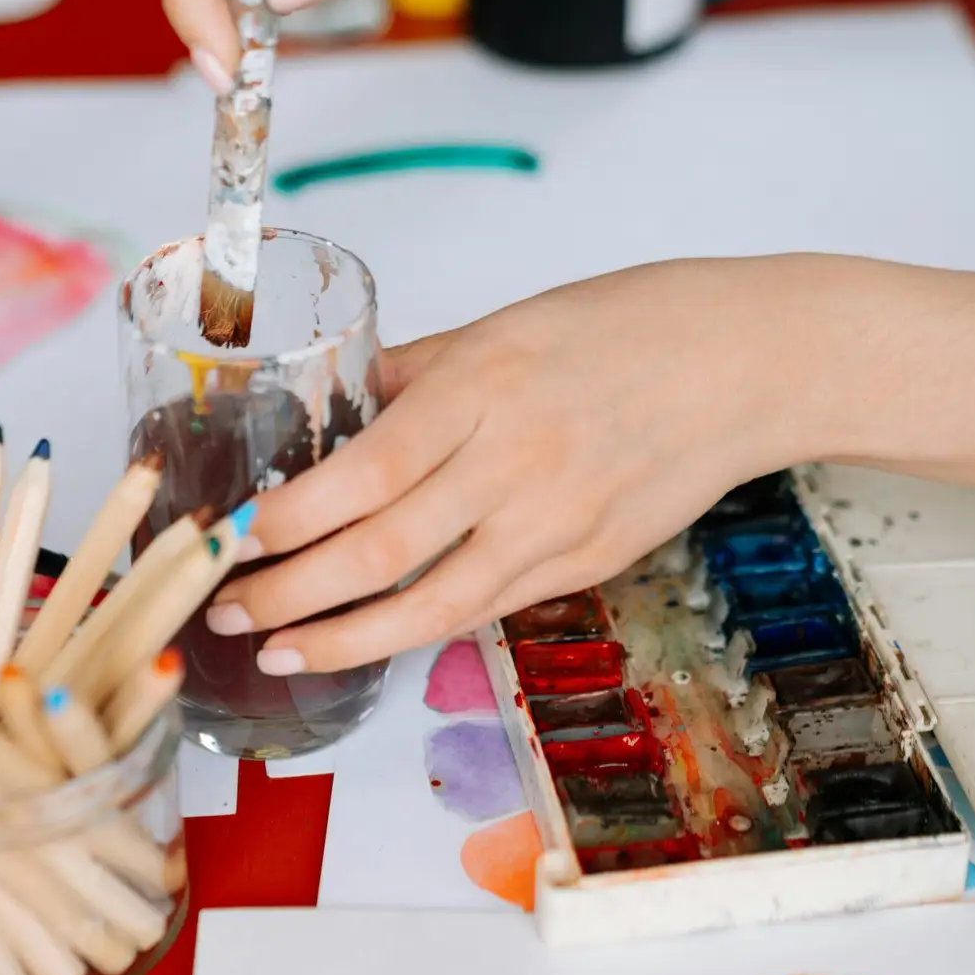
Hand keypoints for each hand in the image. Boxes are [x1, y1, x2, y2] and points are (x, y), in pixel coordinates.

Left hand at [204, 259, 807, 672]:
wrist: (747, 365)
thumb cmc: (629, 324)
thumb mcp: (506, 323)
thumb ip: (416, 371)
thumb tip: (335, 408)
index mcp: (484, 385)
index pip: (362, 474)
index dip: (286, 520)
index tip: (229, 535)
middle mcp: (515, 462)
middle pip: (379, 553)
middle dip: (287, 591)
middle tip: (227, 607)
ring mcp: (556, 525)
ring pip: (430, 607)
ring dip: (341, 639)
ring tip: (280, 652)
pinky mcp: (588, 563)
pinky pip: (486, 607)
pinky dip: (418, 628)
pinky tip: (369, 637)